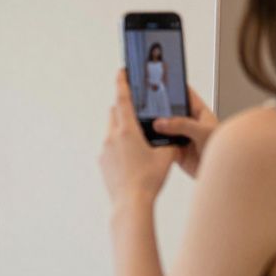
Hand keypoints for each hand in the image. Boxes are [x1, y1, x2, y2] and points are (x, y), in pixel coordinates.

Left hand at [100, 70, 177, 206]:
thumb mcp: (166, 156)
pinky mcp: (102, 162)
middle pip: (115, 113)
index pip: (123, 99)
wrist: (130, 204)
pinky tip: (132, 157)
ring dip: (122, 128)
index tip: (121, 72)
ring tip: (138, 138)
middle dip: (124, 107)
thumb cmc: (148, 180)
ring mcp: (104, 150)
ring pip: (111, 130)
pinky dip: (119, 145)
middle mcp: (112, 137)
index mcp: (127, 131)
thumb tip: (173, 136)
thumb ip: (169, 141)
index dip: (123, 83)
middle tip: (136, 108)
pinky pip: (110, 147)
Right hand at [150, 86, 217, 177]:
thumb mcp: (203, 131)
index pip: (186, 95)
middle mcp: (190, 124)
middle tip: (148, 106)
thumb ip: (182, 124)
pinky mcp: (176, 151)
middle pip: (171, 112)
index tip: (163, 81)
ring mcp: (182, 138)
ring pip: (165, 129)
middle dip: (160, 110)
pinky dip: (156, 144)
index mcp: (200, 113)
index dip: (176, 88)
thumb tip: (162, 122)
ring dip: (157, 129)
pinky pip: (162, 145)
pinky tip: (150, 141)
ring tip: (146, 124)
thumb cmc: (224, 149)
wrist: (223, 173)